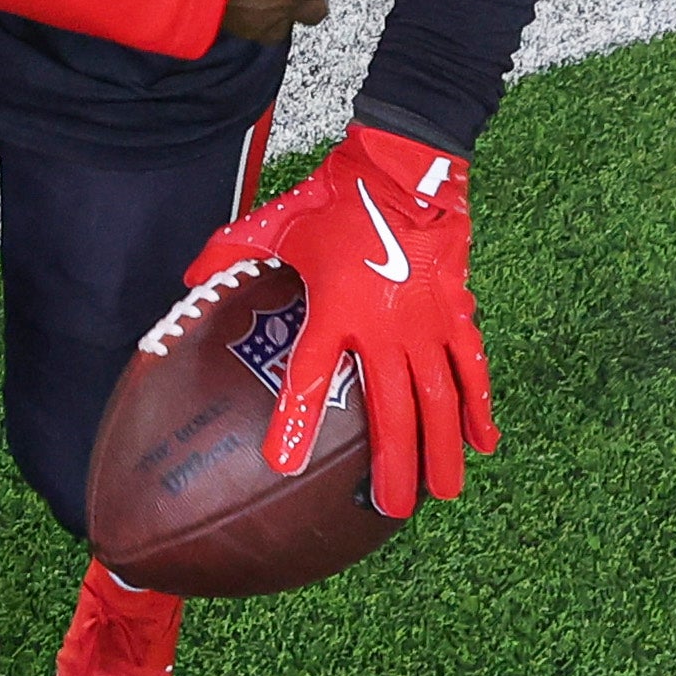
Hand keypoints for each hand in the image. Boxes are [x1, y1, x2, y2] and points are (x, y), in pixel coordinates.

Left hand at [193, 126, 493, 519]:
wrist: (406, 166)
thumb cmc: (338, 197)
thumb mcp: (278, 222)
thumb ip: (232, 251)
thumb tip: (189, 278)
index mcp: (336, 309)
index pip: (309, 377)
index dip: (295, 422)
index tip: (283, 463)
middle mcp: (386, 328)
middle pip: (391, 411)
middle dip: (392, 465)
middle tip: (389, 509)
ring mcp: (427, 324)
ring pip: (441, 400)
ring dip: (442, 449)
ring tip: (443, 492)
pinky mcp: (456, 312)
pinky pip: (471, 368)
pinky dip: (480, 406)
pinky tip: (485, 441)